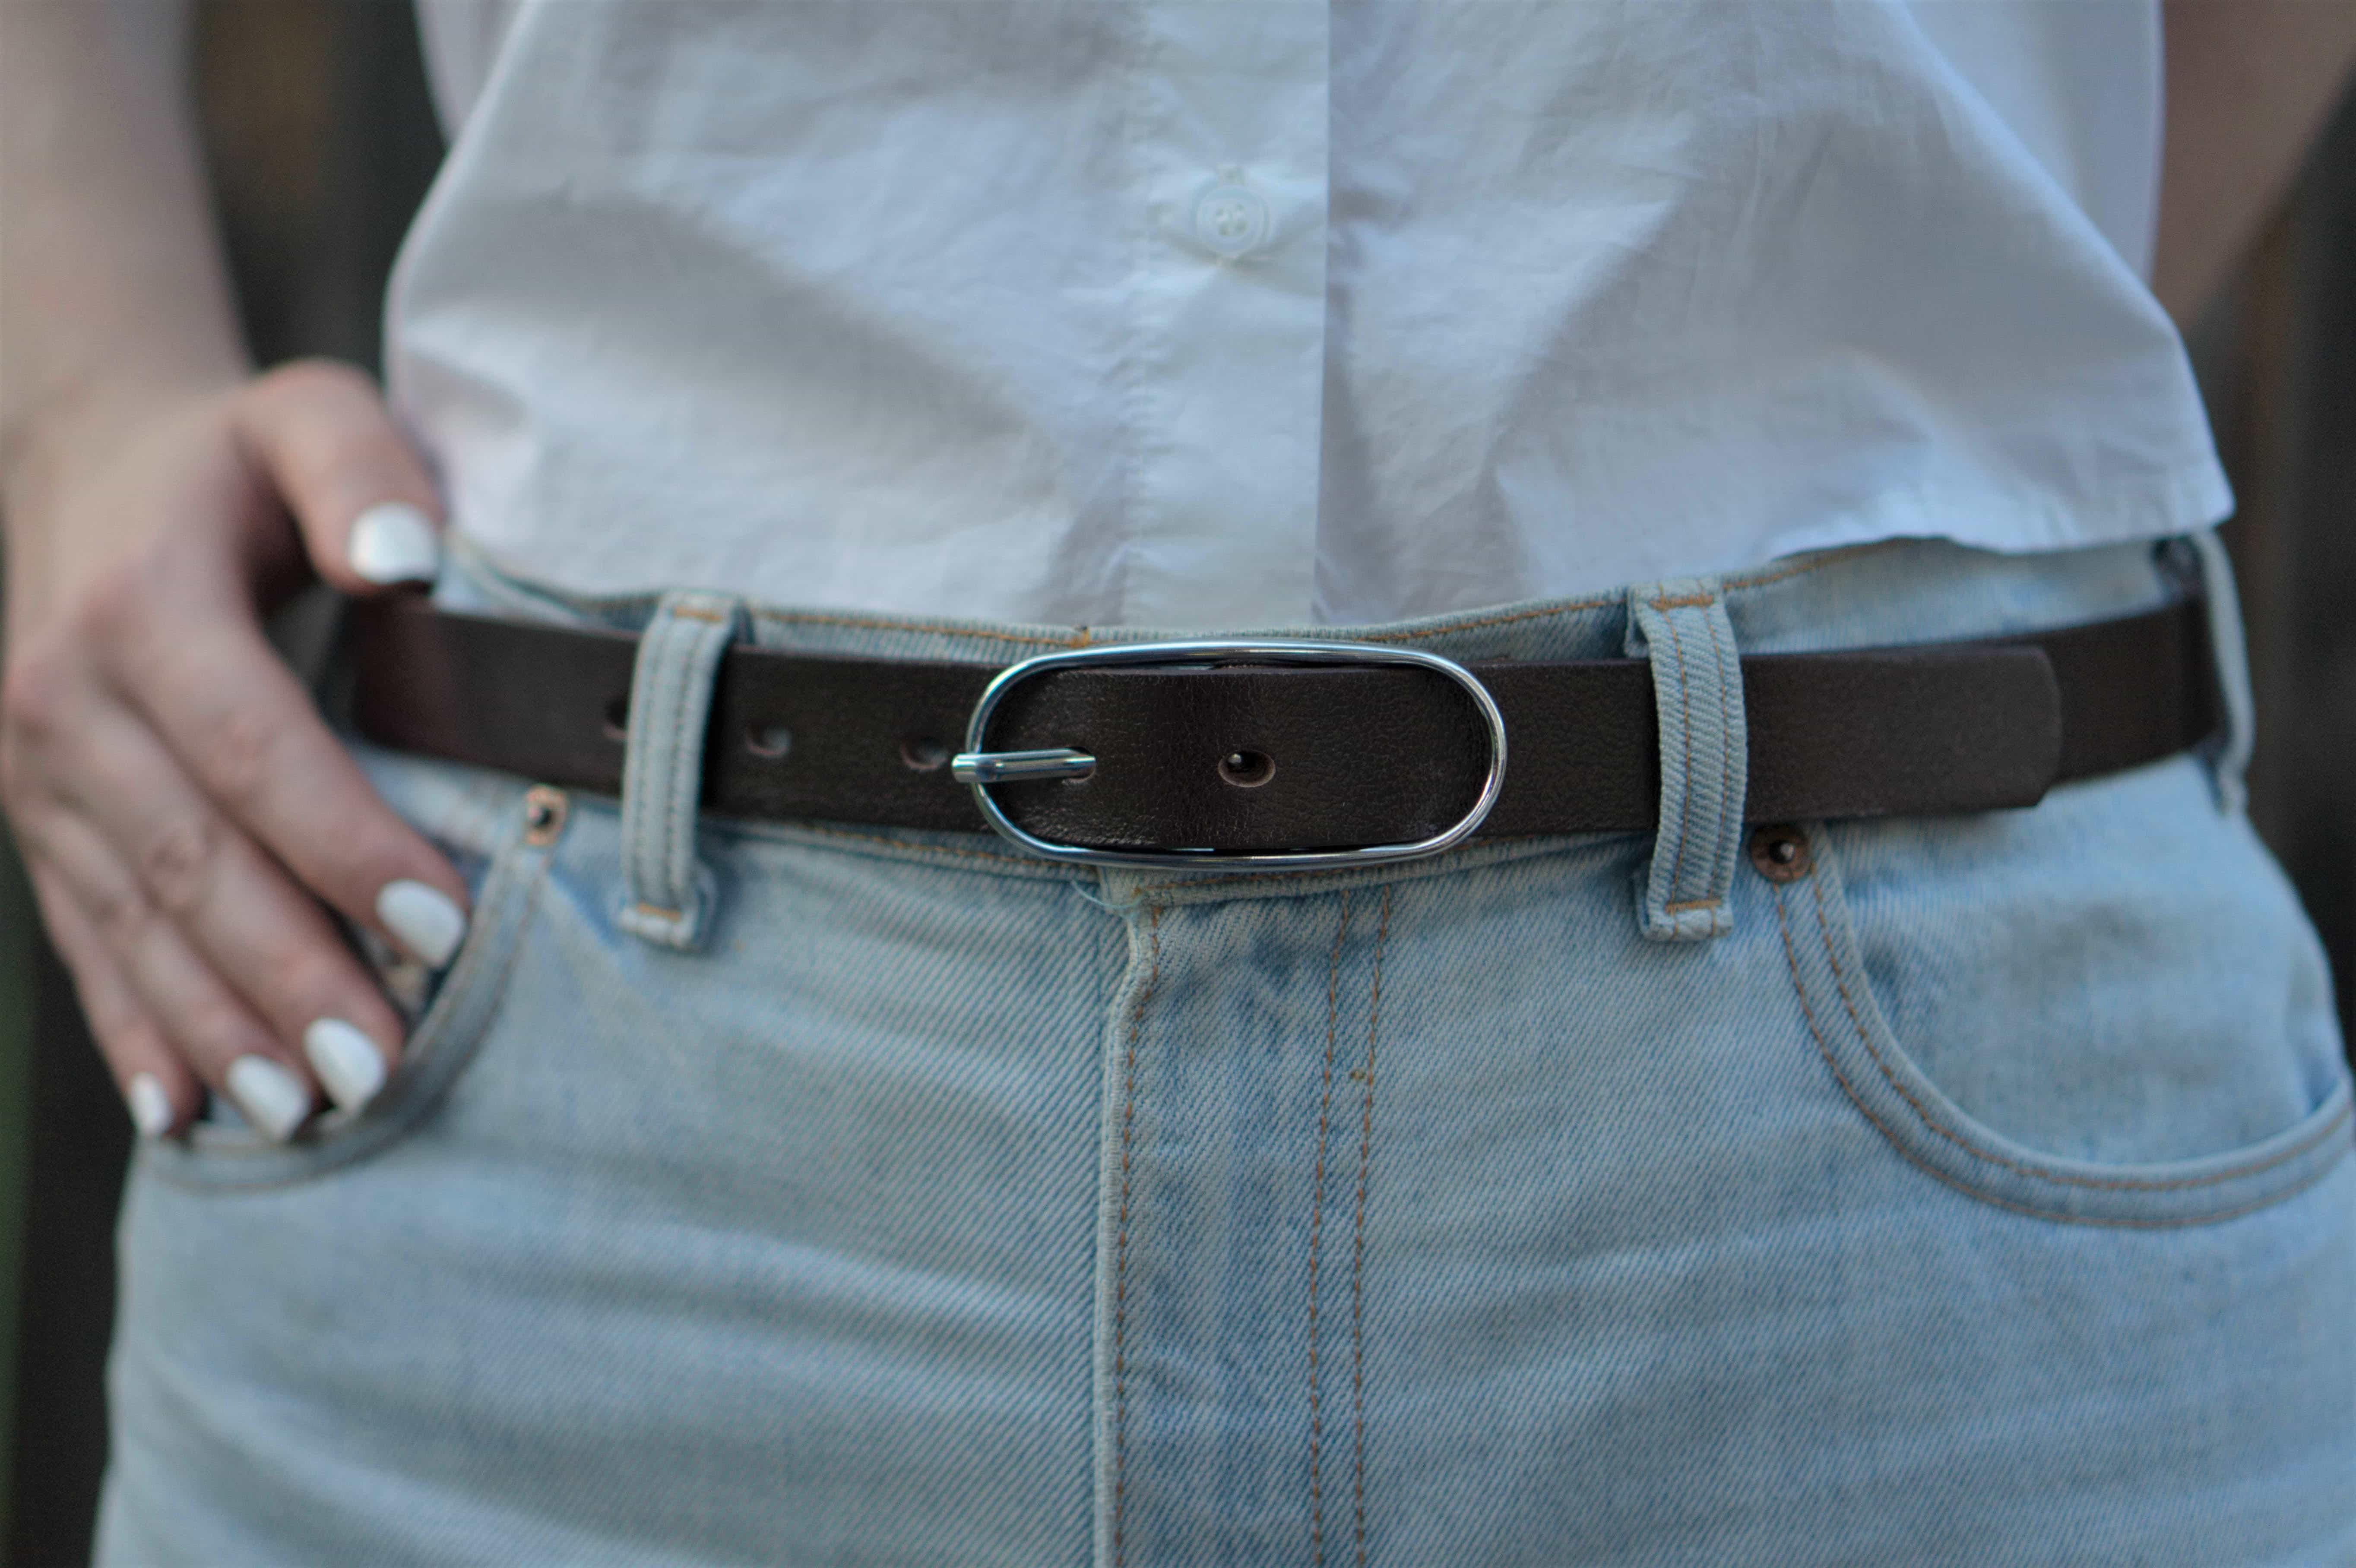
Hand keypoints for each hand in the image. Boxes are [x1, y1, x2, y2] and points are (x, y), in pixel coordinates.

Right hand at [1, 361, 470, 1141]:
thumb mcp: (307, 415)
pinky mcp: (36, 819)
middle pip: (192, 859)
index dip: (345, 843)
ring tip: (308, 1116)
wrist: (79, 458)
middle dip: (290, 973)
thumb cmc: (234, 454)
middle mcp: (66, 697)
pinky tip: (186, 1111)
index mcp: (141, 605)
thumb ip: (363, 470)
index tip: (442, 926)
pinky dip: (135, 1026)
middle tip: (381, 1069)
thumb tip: (409, 560)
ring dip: (218, 1026)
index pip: (255, 750)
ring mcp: (35, 771)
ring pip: (134, 920)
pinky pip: (82, 936)